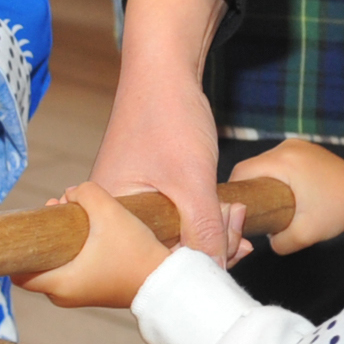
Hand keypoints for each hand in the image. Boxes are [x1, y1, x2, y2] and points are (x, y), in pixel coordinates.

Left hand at [19, 182, 171, 311]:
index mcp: (58, 284)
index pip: (18, 270)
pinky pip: (71, 269)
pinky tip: (90, 230)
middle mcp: (63, 296)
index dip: (19, 243)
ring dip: (62, 239)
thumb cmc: (135, 252)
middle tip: (61, 207)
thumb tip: (71, 193)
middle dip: (46, 233)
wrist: (165, 282)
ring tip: (78, 212)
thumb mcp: (109, 212)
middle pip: (38, 262)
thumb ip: (86, 193)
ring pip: (56, 264)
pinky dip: (74, 250)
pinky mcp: (93, 291)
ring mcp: (78, 295)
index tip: (33, 222)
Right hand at [91, 0, 239, 261]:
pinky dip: (202, 220)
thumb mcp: (192, 182)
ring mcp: (130, 203)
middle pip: (160, 254)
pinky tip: (228, 215)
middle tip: (237, 234)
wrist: (165, 69)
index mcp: (105, 216)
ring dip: (208, 233)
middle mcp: (110, 215)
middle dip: (203, 250)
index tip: (224, 258)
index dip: (186, 268)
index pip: (144, 264)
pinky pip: (175, 220)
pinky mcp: (147, 192)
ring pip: (172, 237)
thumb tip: (214, 274)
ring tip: (235, 215)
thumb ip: (203, 232)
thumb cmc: (167, 116)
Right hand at [228, 140, 343, 254]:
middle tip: (256, 214)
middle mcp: (287, 147)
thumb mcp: (304, 234)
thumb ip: (278, 242)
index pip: (241, 172)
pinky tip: (284, 195)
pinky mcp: (305, 149)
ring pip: (265, 164)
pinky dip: (277, 177)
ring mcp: (297, 145)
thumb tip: (267, 240)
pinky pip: (279, 162)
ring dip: (264, 183)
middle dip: (251, 190)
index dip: (235, 193)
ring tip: (271, 206)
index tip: (238, 212)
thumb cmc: (338, 210)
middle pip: (252, 167)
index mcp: (283, 162)